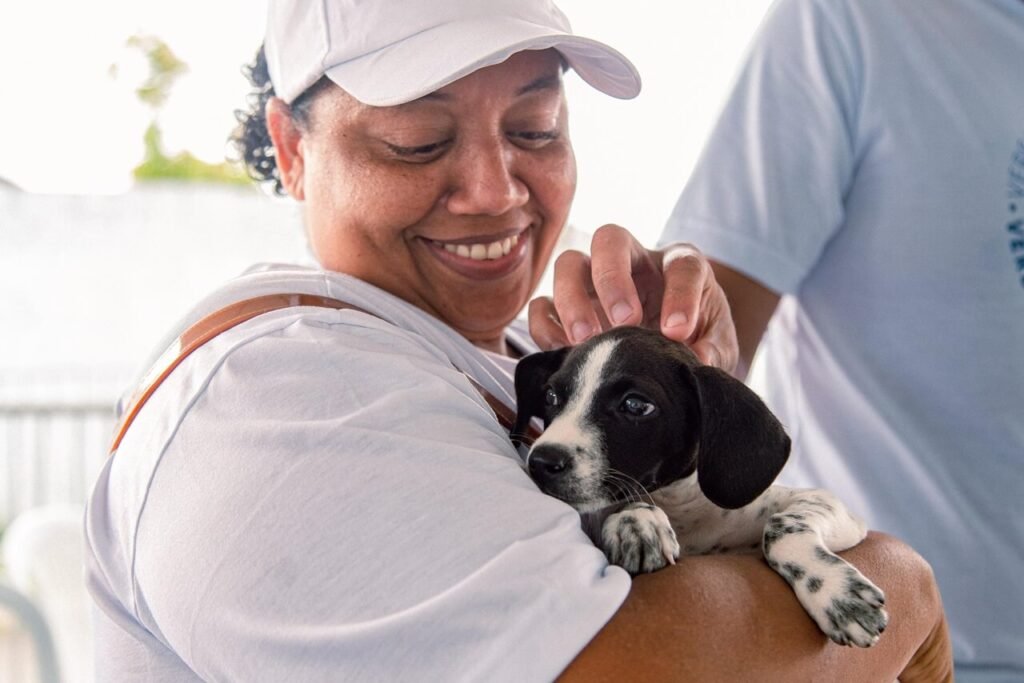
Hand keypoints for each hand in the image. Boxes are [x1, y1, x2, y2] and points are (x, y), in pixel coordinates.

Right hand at [529, 224, 738, 371]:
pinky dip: (546, 326)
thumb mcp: (717, 347)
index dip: (680, 295)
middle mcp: (633, 263)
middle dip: (612, 279)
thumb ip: (713, 351)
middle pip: (610, 240)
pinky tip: (564, 352)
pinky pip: (542, 306)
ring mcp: (594, 283)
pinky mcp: (566, 310)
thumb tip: (698, 361)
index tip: (678, 332)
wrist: (671, 354)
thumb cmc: (697, 342)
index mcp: (679, 265)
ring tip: (585, 339)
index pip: (681, 264)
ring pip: (568, 264)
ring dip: (572, 299)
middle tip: (624, 322)